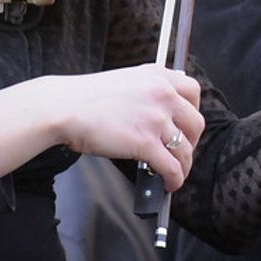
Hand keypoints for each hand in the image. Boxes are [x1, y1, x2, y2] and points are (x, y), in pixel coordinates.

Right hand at [0, 64, 203, 187]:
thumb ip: (147, 91)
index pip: (193, 91)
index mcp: (158, 76)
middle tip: (182, 151)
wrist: (64, 107)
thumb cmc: (86, 98)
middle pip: (196, 123)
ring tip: (176, 174)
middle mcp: (162, 94)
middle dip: (191, 142)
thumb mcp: (125, 81)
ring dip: (184, 165)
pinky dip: (175, 179)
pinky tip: (169, 184)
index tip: (187, 125)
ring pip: (185, 148)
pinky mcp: (145, 142)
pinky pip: (171, 166)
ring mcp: (156, 118)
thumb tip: (160, 114)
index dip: (193, 112)